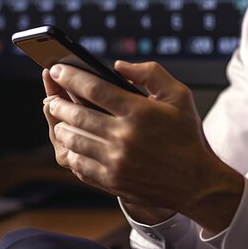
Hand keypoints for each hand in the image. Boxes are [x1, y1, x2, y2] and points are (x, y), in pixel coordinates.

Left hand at [42, 61, 242, 234]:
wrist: (196, 183)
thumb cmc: (187, 136)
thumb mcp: (179, 95)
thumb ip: (150, 73)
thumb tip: (118, 66)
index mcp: (139, 111)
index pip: (94, 88)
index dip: (71, 77)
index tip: (57, 69)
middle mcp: (124, 136)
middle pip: (76, 114)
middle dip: (58, 102)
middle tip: (51, 95)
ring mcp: (115, 161)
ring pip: (72, 139)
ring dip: (61, 125)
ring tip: (59, 118)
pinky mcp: (111, 180)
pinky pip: (78, 163)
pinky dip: (70, 150)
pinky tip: (72, 142)